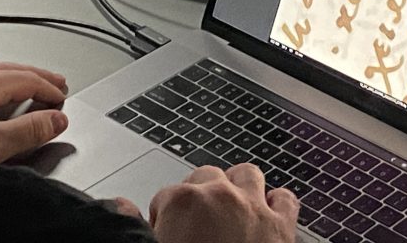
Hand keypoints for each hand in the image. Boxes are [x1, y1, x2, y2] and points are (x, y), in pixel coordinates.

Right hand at [149, 164, 298, 242]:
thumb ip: (134, 230)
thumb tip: (122, 206)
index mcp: (182, 203)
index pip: (165, 194)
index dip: (163, 216)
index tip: (165, 232)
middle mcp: (220, 196)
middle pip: (205, 176)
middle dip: (198, 195)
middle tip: (193, 224)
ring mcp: (254, 207)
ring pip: (246, 174)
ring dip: (236, 187)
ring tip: (228, 209)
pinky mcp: (282, 226)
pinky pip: (285, 198)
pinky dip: (275, 204)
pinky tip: (265, 215)